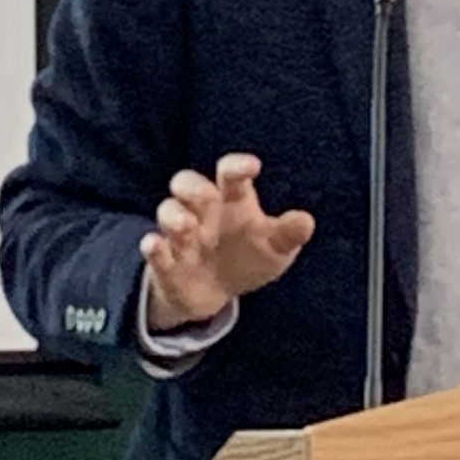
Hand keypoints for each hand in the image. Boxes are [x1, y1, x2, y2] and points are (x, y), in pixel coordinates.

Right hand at [141, 154, 314, 331]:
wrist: (216, 293)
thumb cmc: (249, 256)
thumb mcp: (275, 248)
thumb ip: (288, 234)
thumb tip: (307, 222)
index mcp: (232, 200)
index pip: (230, 174)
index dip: (237, 166)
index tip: (252, 166)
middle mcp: (202, 211)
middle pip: (187, 183)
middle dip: (194, 188)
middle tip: (209, 198)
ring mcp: (181, 235)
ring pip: (167, 212)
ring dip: (173, 216)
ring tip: (186, 227)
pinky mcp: (165, 262)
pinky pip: (154, 249)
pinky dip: (152, 246)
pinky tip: (154, 244)